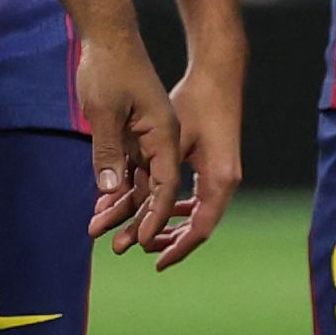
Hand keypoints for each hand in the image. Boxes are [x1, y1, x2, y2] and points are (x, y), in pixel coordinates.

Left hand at [73, 22, 186, 257]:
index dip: (155, 218)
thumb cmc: (109, 68)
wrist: (109, 35)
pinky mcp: (139, 132)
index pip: (166, 187)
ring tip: (98, 230)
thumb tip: (108, 192)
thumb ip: (107, 152)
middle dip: (138, 222)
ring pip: (143, 182)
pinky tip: (99, 205)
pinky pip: (133, 167)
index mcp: (166, 135)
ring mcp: (153, 136)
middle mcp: (164, 139)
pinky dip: (118, 186)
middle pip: (157, 191)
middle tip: (116, 248)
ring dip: (123, 207)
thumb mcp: (104, 112)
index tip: (142, 244)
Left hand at [144, 41, 246, 268]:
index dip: (174, 247)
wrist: (219, 72)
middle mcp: (224, 181)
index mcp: (218, 179)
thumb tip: (111, 195)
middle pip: (196, 226)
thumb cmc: (195, 98)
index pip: (199, 229)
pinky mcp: (213, 164)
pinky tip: (146, 207)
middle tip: (128, 247)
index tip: (151, 262)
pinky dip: (169, 204)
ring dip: (160, 220)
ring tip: (130, 232)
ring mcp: (221, 174)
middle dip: (161, 237)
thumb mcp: (166, 134)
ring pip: (191, 212)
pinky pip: (192, 195)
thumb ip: (143, 165)